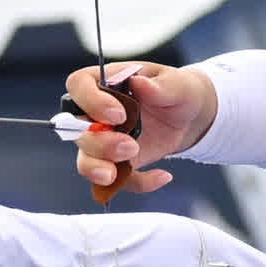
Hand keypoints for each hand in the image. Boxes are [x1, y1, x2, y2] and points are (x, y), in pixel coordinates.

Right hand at [64, 61, 216, 201]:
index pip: (78, 85)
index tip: (118, 115)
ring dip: (100, 168)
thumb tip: (140, 82)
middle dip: (99, 143)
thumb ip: (161, 86)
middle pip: (76, 130)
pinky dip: (137, 183)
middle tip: (130, 146)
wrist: (188, 117)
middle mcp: (96, 113)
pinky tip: (161, 176)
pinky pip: (115, 182)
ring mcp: (104, 140)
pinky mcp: (117, 163)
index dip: (90, 101)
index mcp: (105, 83)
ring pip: (86, 160)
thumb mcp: (178, 84)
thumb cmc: (177, 92)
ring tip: (127, 166)